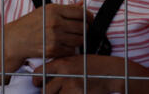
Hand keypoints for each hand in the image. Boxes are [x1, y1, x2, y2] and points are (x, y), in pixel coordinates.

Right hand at [3, 3, 90, 63]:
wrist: (16, 39)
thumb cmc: (30, 24)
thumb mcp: (46, 11)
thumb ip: (66, 8)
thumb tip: (82, 4)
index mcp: (54, 10)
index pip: (81, 12)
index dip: (89, 17)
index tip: (90, 20)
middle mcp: (55, 22)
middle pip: (83, 27)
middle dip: (84, 30)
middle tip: (78, 31)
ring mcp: (55, 37)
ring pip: (80, 40)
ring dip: (78, 40)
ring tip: (69, 38)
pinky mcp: (53, 50)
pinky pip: (72, 50)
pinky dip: (70, 49)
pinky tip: (62, 45)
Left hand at [33, 54, 148, 93]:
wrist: (111, 72)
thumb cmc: (93, 65)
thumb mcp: (74, 59)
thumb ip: (60, 65)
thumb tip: (46, 73)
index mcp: (61, 63)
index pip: (40, 72)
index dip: (36, 80)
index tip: (37, 83)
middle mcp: (64, 74)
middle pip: (46, 90)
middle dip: (46, 92)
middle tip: (49, 92)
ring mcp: (72, 86)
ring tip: (64, 91)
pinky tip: (73, 93)